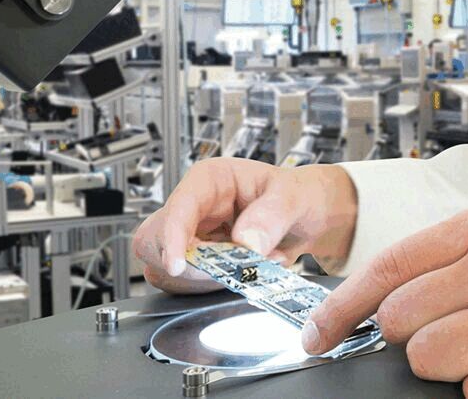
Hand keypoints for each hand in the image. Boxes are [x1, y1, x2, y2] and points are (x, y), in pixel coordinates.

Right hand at [132, 157, 357, 293]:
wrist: (312, 218)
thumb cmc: (300, 194)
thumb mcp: (294, 196)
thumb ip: (272, 216)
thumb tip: (246, 242)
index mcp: (210, 180)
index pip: (177, 207)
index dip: (171, 237)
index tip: (179, 265)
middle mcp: (196, 208)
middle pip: (155, 241)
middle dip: (185, 264)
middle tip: (226, 270)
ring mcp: (195, 237)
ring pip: (166, 268)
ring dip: (204, 279)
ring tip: (251, 265)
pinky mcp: (201, 262)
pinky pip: (189, 284)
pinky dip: (216, 287)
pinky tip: (247, 273)